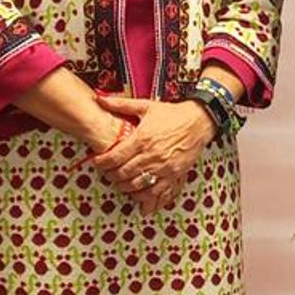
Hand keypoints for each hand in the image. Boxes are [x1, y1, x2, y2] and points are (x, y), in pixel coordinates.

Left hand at [91, 93, 215, 210]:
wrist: (198, 122)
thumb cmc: (172, 114)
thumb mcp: (146, 106)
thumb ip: (120, 104)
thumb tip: (100, 99)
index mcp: (141, 139)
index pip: (114, 157)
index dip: (101, 163)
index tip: (96, 162)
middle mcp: (151, 155)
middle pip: (122, 173)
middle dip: (110, 175)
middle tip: (106, 172)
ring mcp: (162, 167)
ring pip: (136, 185)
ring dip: (124, 186)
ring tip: (119, 181)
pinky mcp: (173, 175)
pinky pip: (155, 192)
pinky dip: (143, 195)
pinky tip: (137, 192)